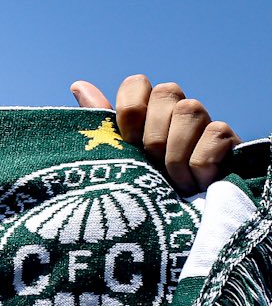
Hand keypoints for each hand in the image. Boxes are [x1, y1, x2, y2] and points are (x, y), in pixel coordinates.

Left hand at [70, 75, 238, 193]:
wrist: (179, 222)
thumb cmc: (146, 187)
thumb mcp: (119, 158)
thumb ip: (102, 123)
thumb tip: (78, 85)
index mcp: (147, 112)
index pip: (136, 83)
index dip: (130, 110)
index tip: (127, 142)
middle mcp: (177, 110)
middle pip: (166, 92)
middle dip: (153, 136)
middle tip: (153, 166)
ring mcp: (205, 121)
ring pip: (189, 110)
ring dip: (175, 154)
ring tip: (175, 182)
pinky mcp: (227, 138)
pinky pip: (213, 135)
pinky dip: (199, 166)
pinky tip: (198, 183)